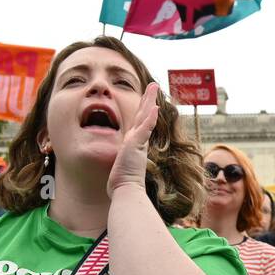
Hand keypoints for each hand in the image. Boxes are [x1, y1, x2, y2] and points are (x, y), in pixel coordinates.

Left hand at [108, 81, 159, 196]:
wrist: (126, 190)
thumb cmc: (122, 181)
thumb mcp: (121, 165)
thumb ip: (123, 159)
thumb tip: (120, 162)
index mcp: (134, 143)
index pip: (140, 122)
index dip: (144, 109)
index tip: (148, 100)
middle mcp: (139, 140)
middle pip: (145, 115)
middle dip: (149, 99)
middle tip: (154, 85)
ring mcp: (139, 142)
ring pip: (145, 117)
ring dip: (149, 101)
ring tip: (153, 88)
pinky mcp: (137, 145)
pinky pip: (144, 128)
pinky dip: (149, 118)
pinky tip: (153, 107)